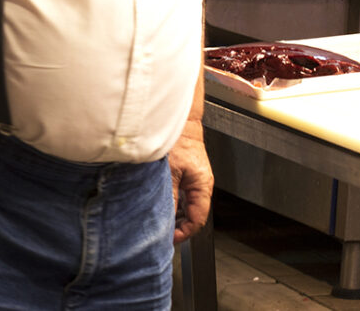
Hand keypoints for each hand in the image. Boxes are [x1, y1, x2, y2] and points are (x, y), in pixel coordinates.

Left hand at [168, 121, 212, 243]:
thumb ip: (169, 196)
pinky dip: (170, 201)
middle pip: (192, 214)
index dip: (184, 232)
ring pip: (184, 204)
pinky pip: (178, 193)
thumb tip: (163, 217)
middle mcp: (199, 184)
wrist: (178, 120)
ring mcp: (191, 179)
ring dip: (172, 213)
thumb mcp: (170, 172)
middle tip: (161, 233)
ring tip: (157, 220)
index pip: (197, 219)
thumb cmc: (178, 140)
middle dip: (177, 225)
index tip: (170, 238)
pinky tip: (157, 203)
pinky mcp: (183, 172)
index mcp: (202, 186)